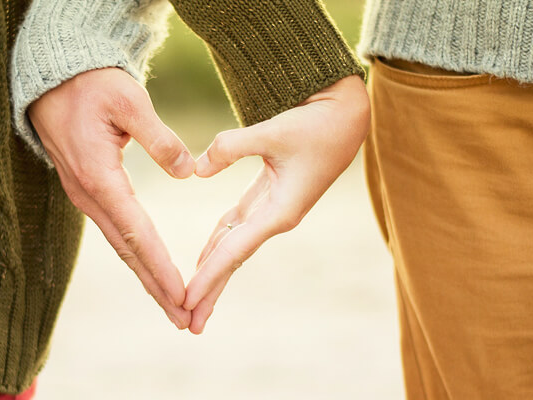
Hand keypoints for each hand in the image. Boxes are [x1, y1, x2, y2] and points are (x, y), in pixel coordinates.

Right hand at [27, 68, 194, 328]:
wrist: (52, 78)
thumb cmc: (91, 84)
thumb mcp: (129, 100)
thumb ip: (159, 138)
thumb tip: (188, 172)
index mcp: (99, 176)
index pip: (137, 232)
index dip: (161, 267)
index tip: (182, 295)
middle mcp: (89, 194)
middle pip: (128, 251)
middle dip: (156, 287)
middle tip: (184, 319)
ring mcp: (85, 195)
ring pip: (121, 245)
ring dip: (146, 276)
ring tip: (173, 305)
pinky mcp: (87, 191)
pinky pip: (115, 231)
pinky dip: (136, 255)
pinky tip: (150, 269)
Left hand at [184, 74, 370, 333]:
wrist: (346, 115)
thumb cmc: (316, 123)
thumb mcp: (273, 131)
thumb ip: (231, 147)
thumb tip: (196, 170)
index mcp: (280, 211)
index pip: (234, 251)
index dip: (208, 277)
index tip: (186, 301)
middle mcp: (275, 217)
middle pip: (233, 260)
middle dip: (210, 291)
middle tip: (187, 323)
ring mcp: (272, 209)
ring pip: (233, 246)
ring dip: (212, 272)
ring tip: (191, 300)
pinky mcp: (268, 196)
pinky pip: (237, 227)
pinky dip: (218, 243)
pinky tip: (203, 259)